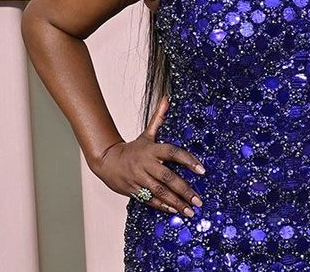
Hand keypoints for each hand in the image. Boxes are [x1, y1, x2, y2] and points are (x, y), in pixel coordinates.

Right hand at [89, 96, 205, 216]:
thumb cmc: (133, 148)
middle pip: (168, 177)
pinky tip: (176, 211)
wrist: (107, 160)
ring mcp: (139, 178)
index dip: (188, 160)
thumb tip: (168, 98)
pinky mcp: (134, 190)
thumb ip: (159, 118)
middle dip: (185, 190)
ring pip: (160, 192)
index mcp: (152, 149)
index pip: (173, 153)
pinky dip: (163, 206)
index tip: (203, 170)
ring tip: (191, 210)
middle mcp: (146, 164)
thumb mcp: (146, 134)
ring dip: (177, 202)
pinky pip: (150, 200)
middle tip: (199, 200)